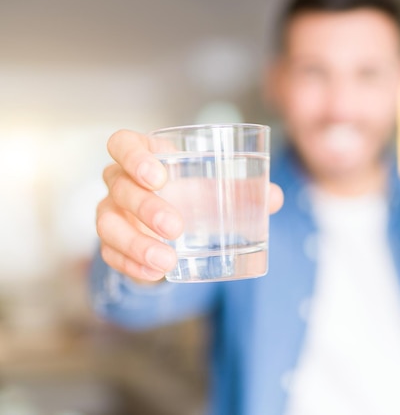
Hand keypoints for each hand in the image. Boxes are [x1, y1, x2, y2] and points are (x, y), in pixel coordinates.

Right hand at [96, 129, 283, 281]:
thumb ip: (245, 191)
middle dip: (145, 206)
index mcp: (144, 157)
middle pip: (119, 186)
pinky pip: (110, 254)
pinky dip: (131, 265)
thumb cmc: (193, 196)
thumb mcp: (216, 191)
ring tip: (166, 260)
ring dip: (136, 243)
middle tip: (176, 226)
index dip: (133, 156)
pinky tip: (154, 273)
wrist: (175, 231)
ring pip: (107, 224)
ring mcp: (111, 213)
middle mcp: (121, 182)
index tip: (158, 175)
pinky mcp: (111, 243)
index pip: (122, 144)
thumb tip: (274, 197)